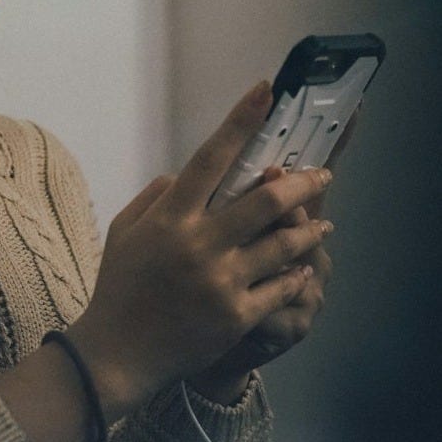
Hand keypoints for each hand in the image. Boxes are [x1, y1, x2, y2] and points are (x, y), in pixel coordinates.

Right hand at [68, 82, 333, 410]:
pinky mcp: (237, 315)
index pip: (210, 157)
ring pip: (284, 243)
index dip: (240, 121)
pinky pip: (281, 286)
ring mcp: (221, 281)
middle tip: (320, 176)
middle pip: (264, 200)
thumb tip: (185, 175)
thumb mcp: (124, 231)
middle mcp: (199, 244)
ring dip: (310, 229)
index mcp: (170, 218)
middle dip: (301, 183)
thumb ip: (156, 197)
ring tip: (323, 223)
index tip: (265, 91)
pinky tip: (303, 267)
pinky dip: (296, 273)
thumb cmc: (119, 286)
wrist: (119, 351)